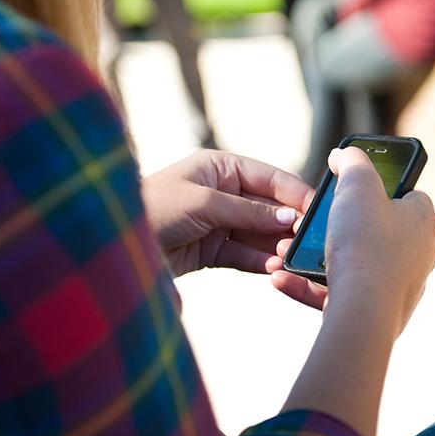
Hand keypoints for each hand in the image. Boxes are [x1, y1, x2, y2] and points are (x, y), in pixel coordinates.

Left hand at [141, 150, 313, 276]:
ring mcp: (219, 222)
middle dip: (289, 223)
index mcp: (221, 167)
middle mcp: (223, 192)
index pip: (269, 177)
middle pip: (268, 207)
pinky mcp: (212, 250)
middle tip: (310, 240)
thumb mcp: (204, 203)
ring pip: (259, 234)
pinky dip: (259, 261)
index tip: (318, 209)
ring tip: (292, 257)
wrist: (116, 243)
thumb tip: (290, 217)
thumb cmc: (154, 207)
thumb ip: (248, 211)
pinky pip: (244, 254)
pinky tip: (274, 268)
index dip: (295, 193)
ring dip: (276, 245)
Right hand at [272, 147, 434, 337]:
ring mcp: (399, 285)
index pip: (405, 192)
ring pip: (353, 262)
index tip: (350, 187)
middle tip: (314, 221)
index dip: (377, 186)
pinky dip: (310, 285)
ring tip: (290, 251)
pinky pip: (339, 292)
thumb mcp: (356, 183)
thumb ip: (351, 161)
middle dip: (339, 225)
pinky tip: (284, 278)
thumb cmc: (365, 244)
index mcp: (422, 219)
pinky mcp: (377, 312)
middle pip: (374, 228)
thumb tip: (344, 154)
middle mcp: (418, 253)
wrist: (362, 309)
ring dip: (319, 256)